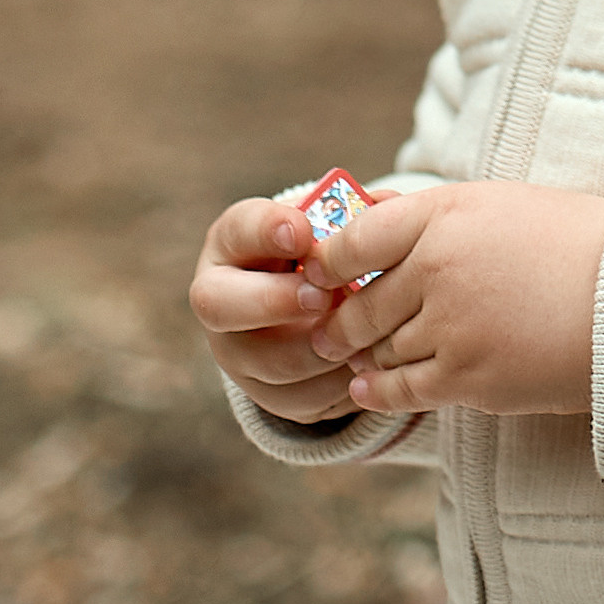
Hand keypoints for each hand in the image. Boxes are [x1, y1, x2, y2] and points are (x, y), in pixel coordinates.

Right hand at [189, 194, 368, 425]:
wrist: (314, 303)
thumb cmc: (325, 248)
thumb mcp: (329, 222)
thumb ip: (352, 211)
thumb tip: (383, 204)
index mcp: (233, 241)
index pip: (237, 229)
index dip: (266, 230)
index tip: (301, 231)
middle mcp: (220, 299)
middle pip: (221, 306)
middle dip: (275, 301)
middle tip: (322, 295)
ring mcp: (237, 355)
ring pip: (270, 363)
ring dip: (322, 348)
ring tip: (361, 330)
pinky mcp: (267, 396)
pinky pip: (303, 399)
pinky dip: (340, 382)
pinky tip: (368, 361)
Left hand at [305, 181, 603, 417]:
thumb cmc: (578, 241)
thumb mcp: (503, 205)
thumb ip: (438, 218)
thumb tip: (376, 221)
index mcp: (446, 214)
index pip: (353, 239)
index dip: (327, 262)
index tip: (321, 275)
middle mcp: (439, 268)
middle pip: (360, 305)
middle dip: (341, 323)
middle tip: (330, 330)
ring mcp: (451, 327)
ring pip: (380, 351)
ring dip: (368, 357)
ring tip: (361, 359)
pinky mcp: (469, 378)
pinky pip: (402, 390)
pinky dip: (378, 392)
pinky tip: (366, 390)